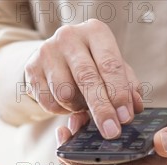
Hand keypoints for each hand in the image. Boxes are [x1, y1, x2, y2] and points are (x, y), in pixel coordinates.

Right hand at [24, 19, 142, 137]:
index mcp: (95, 32)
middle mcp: (69, 37)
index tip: (125, 118)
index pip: (110, 65)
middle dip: (101, 109)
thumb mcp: (113, 68)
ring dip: (79, 108)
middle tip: (112, 132)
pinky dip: (62, 110)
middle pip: (87, 79)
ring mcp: (47, 52)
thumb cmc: (92, 62)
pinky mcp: (31, 69)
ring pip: (66, 93)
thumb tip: (134, 108)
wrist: (56, 56)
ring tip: (84, 104)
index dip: (119, 94)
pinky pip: (49, 103)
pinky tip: (68, 102)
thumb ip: (127, 86)